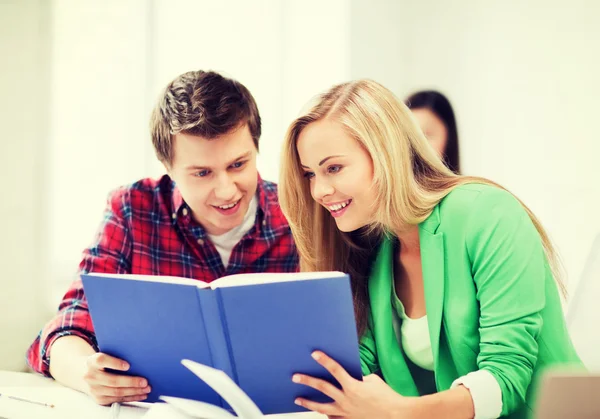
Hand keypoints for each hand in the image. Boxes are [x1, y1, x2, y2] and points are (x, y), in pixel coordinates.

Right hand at [81, 352, 150, 404]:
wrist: (83, 373)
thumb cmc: (101, 362)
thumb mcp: (103, 354)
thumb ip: (116, 355)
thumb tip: (138, 357)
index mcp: (92, 361)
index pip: (102, 360)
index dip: (115, 363)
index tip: (128, 365)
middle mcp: (91, 376)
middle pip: (112, 380)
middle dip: (131, 382)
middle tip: (144, 381)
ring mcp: (94, 389)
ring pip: (116, 392)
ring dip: (134, 391)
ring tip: (146, 389)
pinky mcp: (99, 399)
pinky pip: (117, 399)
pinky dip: (131, 397)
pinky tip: (141, 395)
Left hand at [292, 351, 413, 418]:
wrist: (396, 415)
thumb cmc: (387, 396)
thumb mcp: (373, 381)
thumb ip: (359, 378)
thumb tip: (350, 376)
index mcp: (353, 386)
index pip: (335, 369)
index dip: (324, 360)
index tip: (314, 353)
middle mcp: (346, 400)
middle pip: (323, 388)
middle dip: (307, 381)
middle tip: (295, 377)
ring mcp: (346, 413)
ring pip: (322, 408)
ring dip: (308, 402)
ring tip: (298, 398)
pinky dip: (326, 415)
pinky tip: (320, 412)